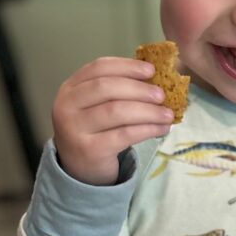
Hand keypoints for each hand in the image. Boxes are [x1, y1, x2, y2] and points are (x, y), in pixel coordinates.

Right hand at [52, 57, 172, 184]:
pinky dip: (147, 129)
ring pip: (117, 111)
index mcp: (71, 87)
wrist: (80, 169)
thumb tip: (155, 77)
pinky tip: (162, 129)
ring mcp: (75, 128)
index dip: (127, 66)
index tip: (151, 70)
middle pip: (107, 88)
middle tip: (162, 95)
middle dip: (139, 89)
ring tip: (168, 114)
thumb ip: (118, 89)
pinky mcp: (90, 149)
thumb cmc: (96, 131)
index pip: (99, 68)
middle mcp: (67, 105)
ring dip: (148, 111)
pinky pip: (124, 134)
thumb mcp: (97, 106)